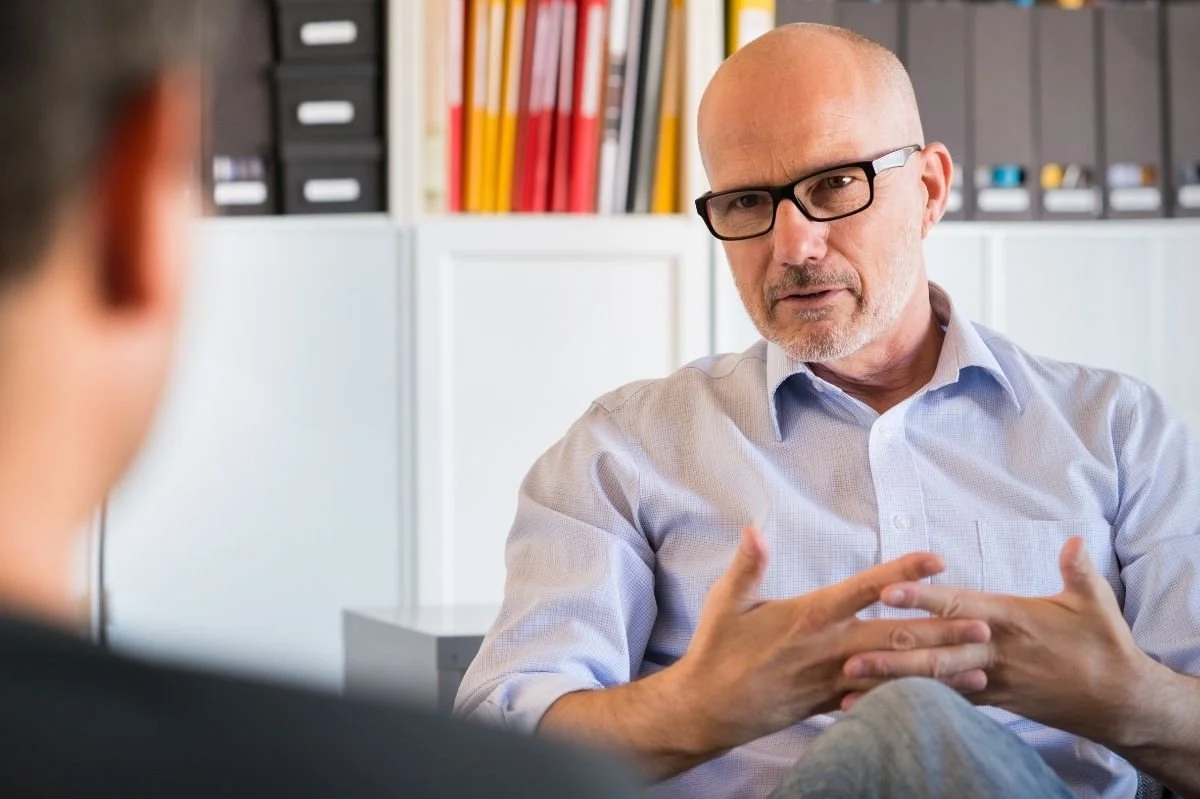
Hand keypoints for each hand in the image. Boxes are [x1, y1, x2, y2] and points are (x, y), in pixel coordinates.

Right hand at [669, 527, 991, 754]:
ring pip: (894, 674)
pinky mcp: (830, 705)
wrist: (707, 708)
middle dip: (940, 630)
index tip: (936, 559)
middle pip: (893, 636)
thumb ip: (748, 565)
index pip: (863, 589)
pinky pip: (878, 701)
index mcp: (807, 617)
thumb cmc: (716, 650)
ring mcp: (832, 680)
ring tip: (979, 666)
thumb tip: (755, 529)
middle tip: (982, 625)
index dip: (901, 572)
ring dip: (938, 670)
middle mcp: (827, 649)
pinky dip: (912, 698)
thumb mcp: (725, 602)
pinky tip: (941, 698)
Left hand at [845, 536, 1155, 746]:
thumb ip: (1078, 571)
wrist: (1119, 700)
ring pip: (934, 682)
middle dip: (892, 654)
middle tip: (849, 656)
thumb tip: (1074, 541)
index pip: (958, 605)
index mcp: (1010, 619)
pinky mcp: (994, 700)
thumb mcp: (1095, 603)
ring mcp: (992, 680)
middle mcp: (994, 651)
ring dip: (893, 683)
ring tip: (852, 685)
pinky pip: (948, 703)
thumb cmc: (1104, 644)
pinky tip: (881, 708)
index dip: (922, 597)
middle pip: (936, 651)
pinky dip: (916, 704)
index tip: (887, 591)